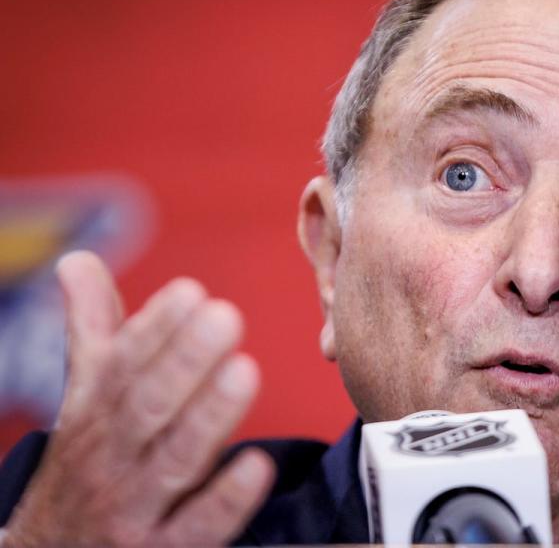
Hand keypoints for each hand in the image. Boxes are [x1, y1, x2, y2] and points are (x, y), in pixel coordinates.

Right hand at [4, 251, 274, 545]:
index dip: (154, 331)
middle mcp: (112, 458)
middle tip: (225, 316)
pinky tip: (258, 466)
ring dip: (208, 417)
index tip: (190, 292)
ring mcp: (134, 509)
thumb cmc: (91, 462)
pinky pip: (195, 528)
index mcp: (97, 414)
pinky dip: (224, 500)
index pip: (122, 366)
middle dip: (182, 361)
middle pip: (146, 407)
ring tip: (244, 371)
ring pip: (173, 461)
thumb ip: (93, 331)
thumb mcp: (85, 398)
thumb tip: (78, 260)